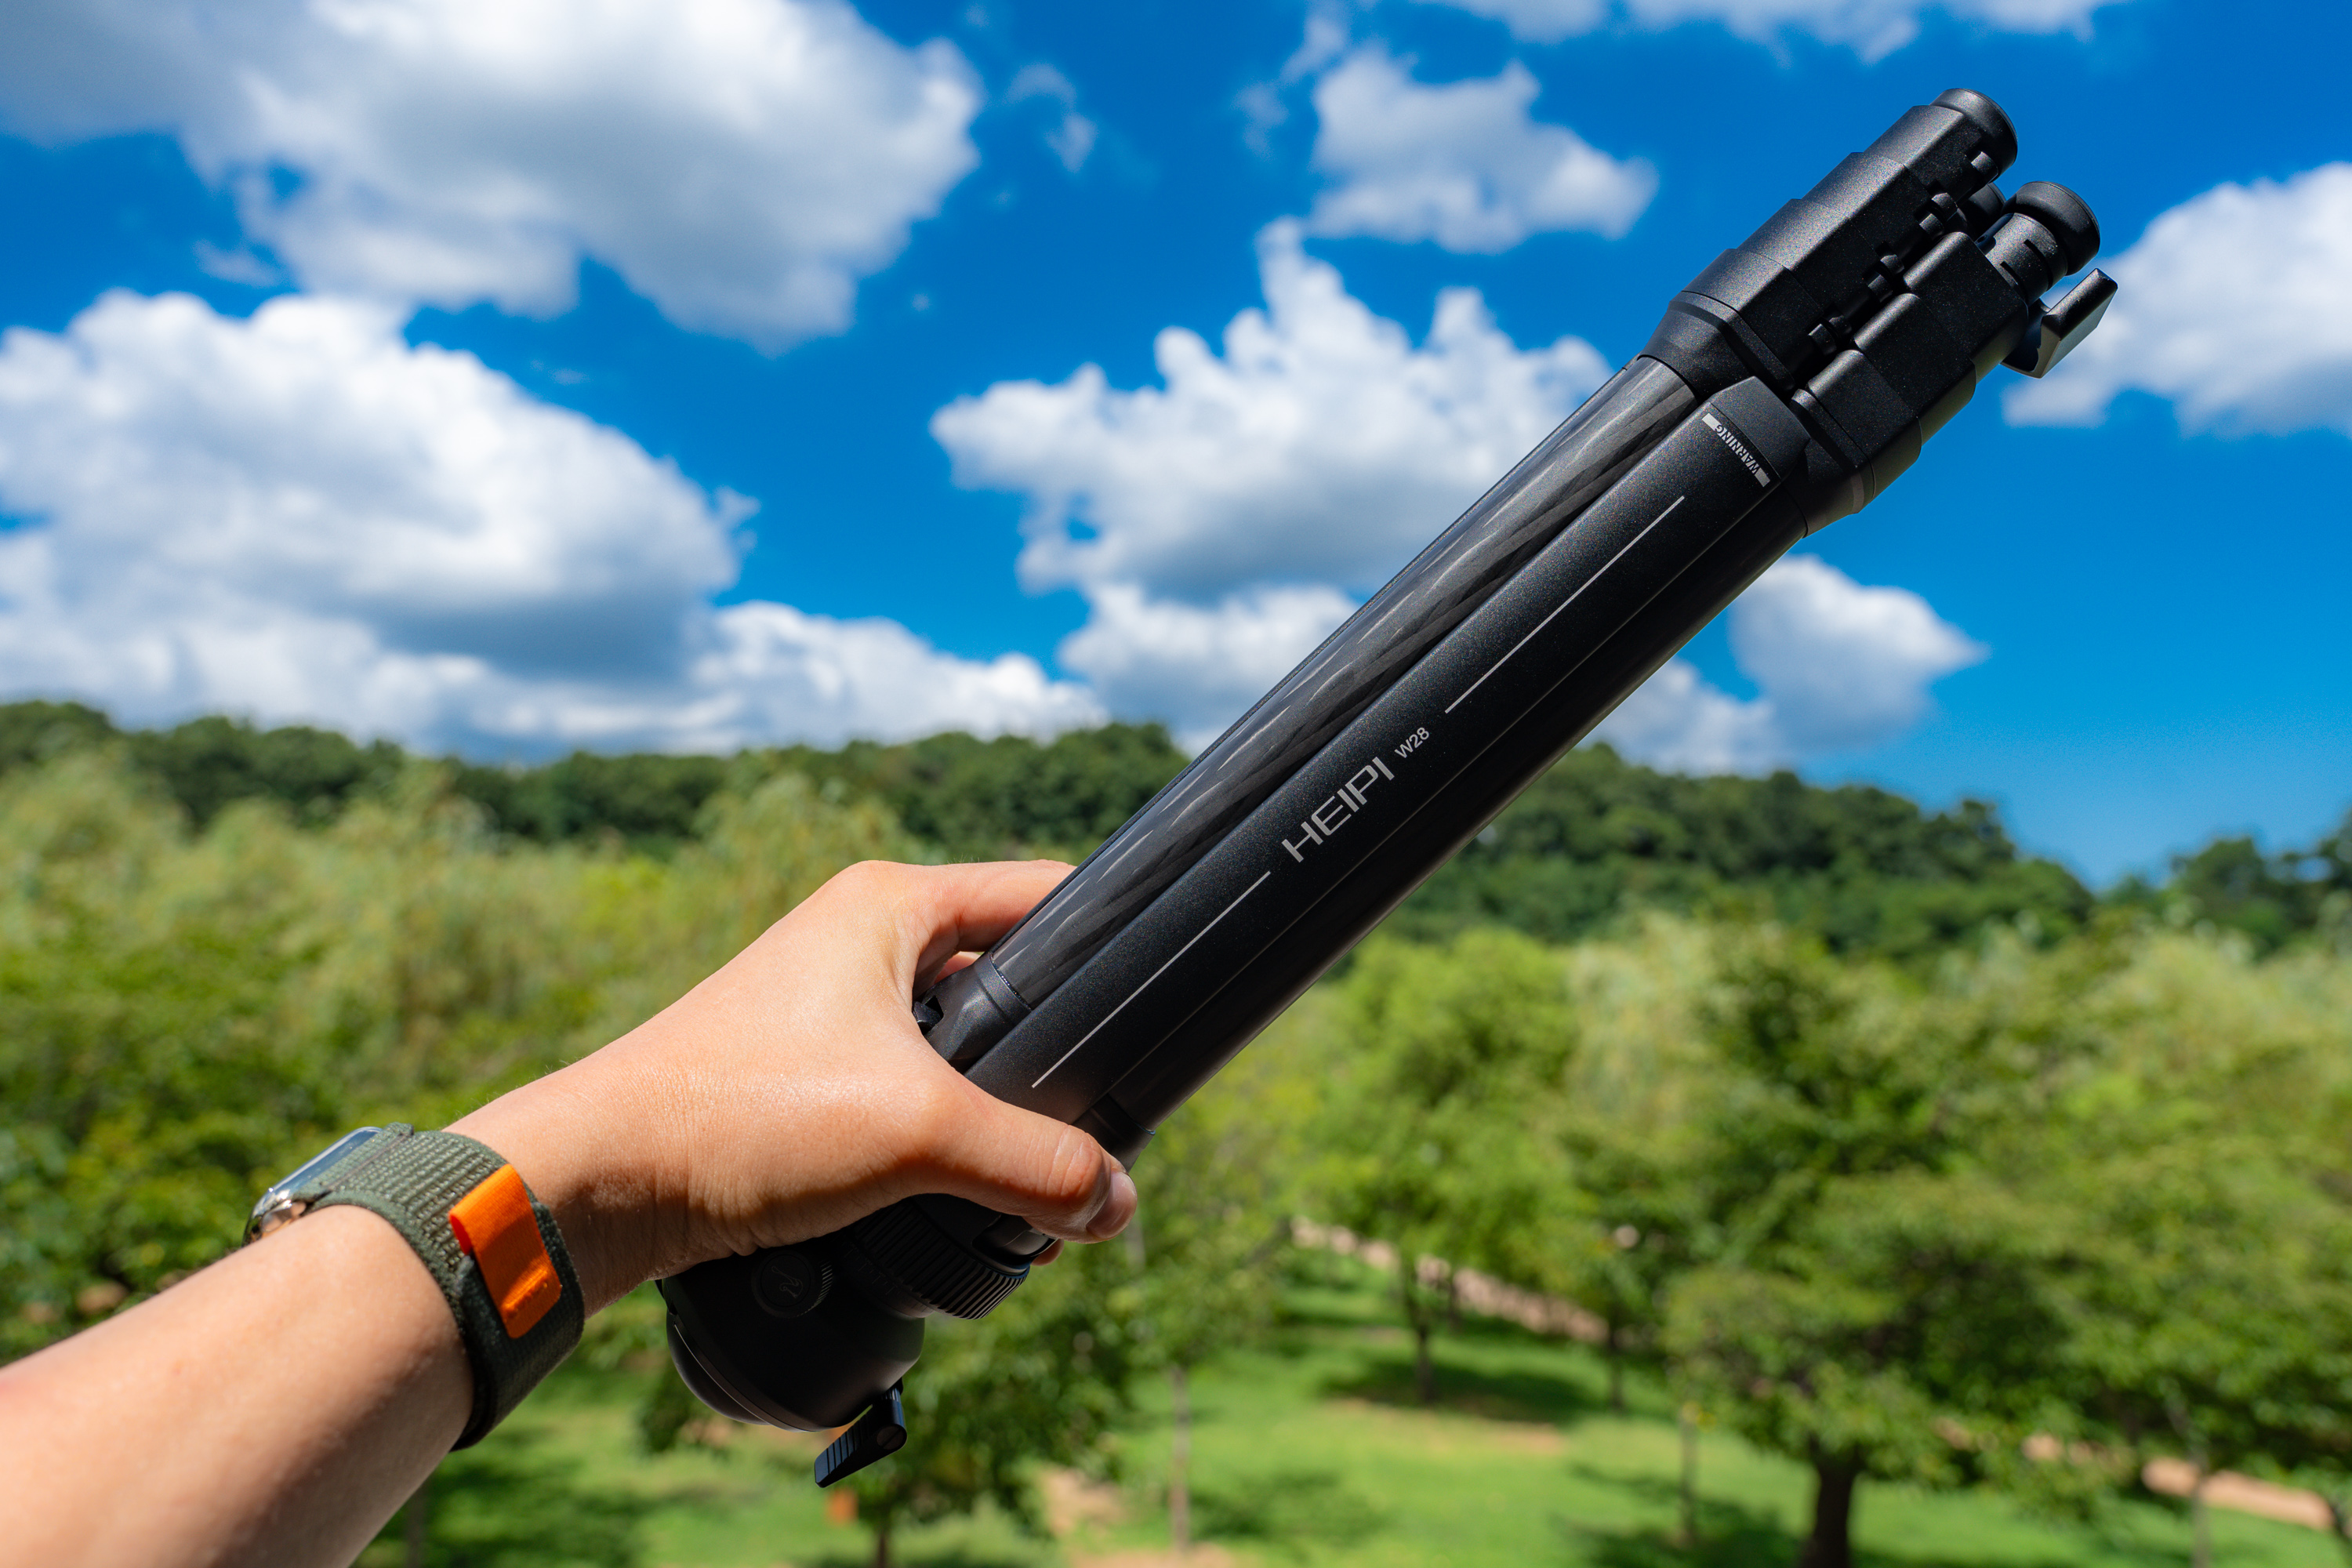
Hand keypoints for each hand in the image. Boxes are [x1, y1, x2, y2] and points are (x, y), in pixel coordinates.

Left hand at [453, 858, 1137, 1309]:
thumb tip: (1119, 1203)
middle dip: (1054, 1058)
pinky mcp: (802, 1072)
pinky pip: (906, 1090)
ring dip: (996, 1110)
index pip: (1044, 896)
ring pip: (957, 1045)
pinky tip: (959, 1194)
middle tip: (1093, 1127)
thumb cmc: (745, 1116)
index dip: (1108, 949)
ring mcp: (827, 1005)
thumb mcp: (919, 1133)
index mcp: (893, 902)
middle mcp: (861, 937)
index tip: (1156, 1011)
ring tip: (1031, 1177)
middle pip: (1007, 980)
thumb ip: (1036, 1164)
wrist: (601, 1181)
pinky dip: (942, 1137)